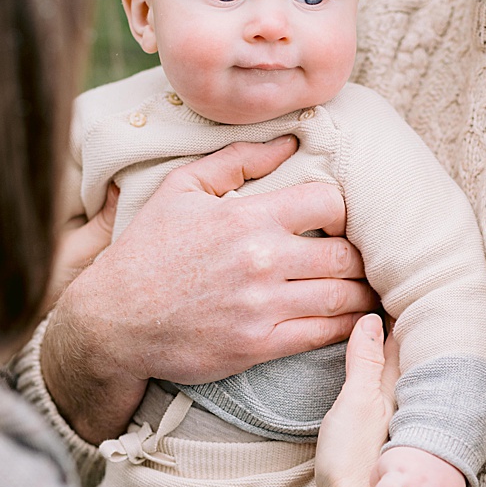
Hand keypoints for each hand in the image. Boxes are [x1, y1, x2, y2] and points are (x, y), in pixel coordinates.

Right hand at [41, 136, 375, 444]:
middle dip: (362, 256)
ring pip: (341, 297)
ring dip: (363, 294)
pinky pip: (321, 335)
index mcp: (248, 217)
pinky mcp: (259, 345)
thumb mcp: (182, 189)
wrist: (114, 320)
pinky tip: (354, 322)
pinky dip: (346, 328)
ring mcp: (263, 306)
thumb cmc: (147, 250)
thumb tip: (290, 141)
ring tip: (371, 290)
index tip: (342, 221)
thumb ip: (238, 160)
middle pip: (345, 254)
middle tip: (368, 259)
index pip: (329, 203)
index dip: (344, 210)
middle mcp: (262, 260)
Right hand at [315, 315, 400, 486]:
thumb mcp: (354, 405)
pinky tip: (397, 392)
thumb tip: (372, 320)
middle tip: (410, 307)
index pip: (398, 348)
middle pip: (406, 366)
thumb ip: (363, 364)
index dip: (399, 323)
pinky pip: (399, 411)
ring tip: (406, 340)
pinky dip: (399, 393)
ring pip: (404, 388)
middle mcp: (402, 408)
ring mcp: (397, 430)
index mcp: (393, 392)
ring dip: (403, 365)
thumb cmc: (351, 463)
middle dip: (406, 340)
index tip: (403, 297)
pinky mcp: (389, 450)